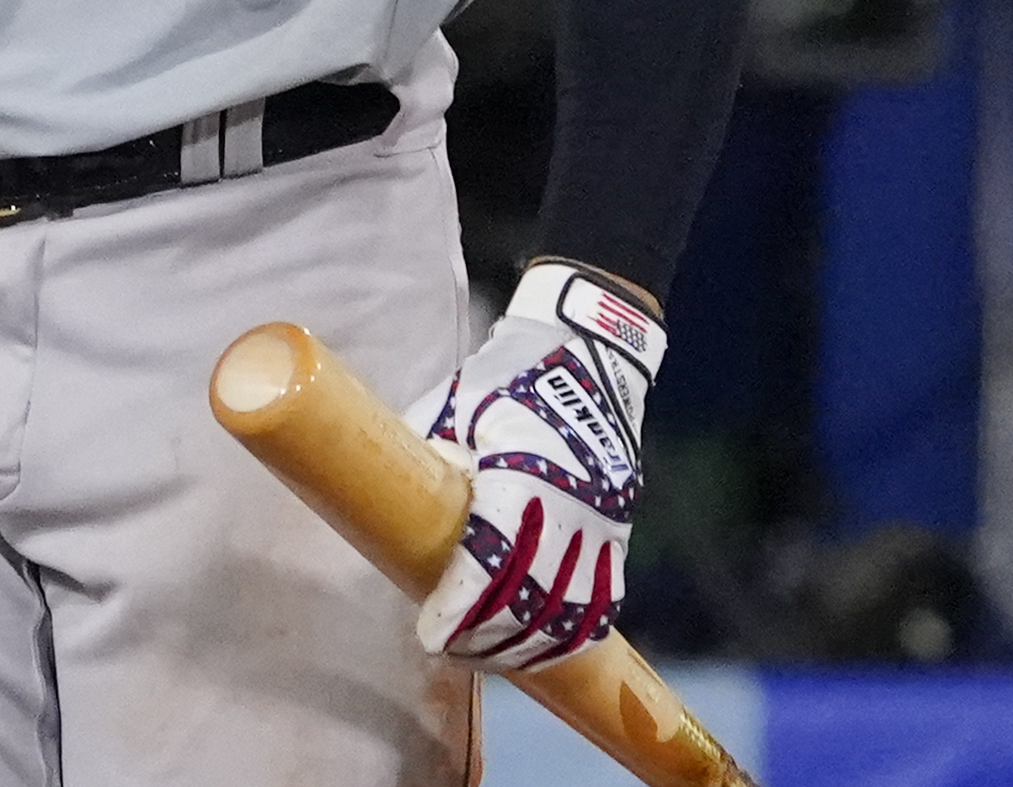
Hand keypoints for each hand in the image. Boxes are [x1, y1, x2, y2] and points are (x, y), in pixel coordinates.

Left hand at [415, 261, 666, 669]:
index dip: (461, 606)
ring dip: (530, 647)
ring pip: (574, 613)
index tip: (431, 633)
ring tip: (486, 656)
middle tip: (447, 647)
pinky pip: (603, 601)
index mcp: (528, 471)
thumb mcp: (454, 406)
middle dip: (488, 638)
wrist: (588, 355)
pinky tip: (539, 649)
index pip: (495, 559)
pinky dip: (571, 634)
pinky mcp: (620, 532)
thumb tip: (392, 510)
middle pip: (534, 600)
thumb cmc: (507, 379)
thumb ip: (428, 457)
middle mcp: (576, 505)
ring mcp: (606, 523)